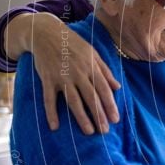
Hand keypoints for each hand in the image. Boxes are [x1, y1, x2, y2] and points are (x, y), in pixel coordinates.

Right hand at [25, 14, 120, 133]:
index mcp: (90, 66)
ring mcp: (62, 77)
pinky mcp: (47, 79)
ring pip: (73, 100)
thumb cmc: (73, 43)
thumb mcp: (92, 53)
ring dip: (81, 117)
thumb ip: (105, 71)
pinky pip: (49, 99)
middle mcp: (78, 73)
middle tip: (105, 131)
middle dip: (99, 115)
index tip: (115, 119)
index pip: (103, 89)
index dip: (110, 105)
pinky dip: (51, 113)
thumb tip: (118, 87)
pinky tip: (54, 127)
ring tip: (88, 131)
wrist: (46, 33)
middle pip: (90, 97)